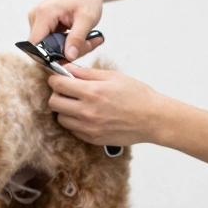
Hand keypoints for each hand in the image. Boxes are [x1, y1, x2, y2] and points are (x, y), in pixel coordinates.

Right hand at [27, 0, 104, 60]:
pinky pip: (51, 42)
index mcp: (44, 14)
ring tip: (87, 39)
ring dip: (68, 48)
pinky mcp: (42, 23)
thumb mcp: (87, 19)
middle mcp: (35, 17)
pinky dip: (66, 43)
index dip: (49, 57)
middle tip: (88, 45)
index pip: (35, 46)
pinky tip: (80, 36)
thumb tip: (68, 57)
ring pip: (48, 47)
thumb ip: (77, 39)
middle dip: (65, 52)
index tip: (69, 59)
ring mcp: (37, 20)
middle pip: (43, 48)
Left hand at [47, 63, 168, 146]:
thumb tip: (67, 68)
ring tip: (78, 104)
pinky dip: (75, 122)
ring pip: (61, 119)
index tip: (59, 78)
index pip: (58, 85)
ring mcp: (89, 128)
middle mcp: (87, 112)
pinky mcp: (93, 139)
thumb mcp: (112, 76)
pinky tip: (87, 115)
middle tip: (68, 91)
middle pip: (54, 103)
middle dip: (57, 94)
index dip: (55, 79)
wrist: (153, 119)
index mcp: (92, 92)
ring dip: (65, 109)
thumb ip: (86, 73)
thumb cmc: (137, 96)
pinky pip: (73, 130)